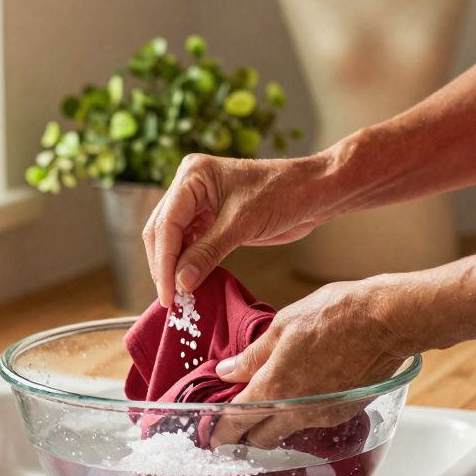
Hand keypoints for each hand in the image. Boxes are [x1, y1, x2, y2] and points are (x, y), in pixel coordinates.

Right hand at [142, 152, 335, 306]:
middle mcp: (190, 187)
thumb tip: (181, 283)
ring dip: (174, 268)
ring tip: (179, 297)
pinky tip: (190, 284)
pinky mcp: (211, 220)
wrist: (313, 192)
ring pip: (173, 241)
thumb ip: (207, 253)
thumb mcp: (242, 224)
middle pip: (162, 232)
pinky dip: (189, 265)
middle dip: (165, 266)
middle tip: (171, 300)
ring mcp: (199, 204)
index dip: (164, 262)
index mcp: (192, 175)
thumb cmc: (283, 193)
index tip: (169, 293)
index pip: (166, 223)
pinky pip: (190, 245)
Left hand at [209, 276, 424, 448]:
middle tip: (236, 424)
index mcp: (274, 387)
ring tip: (268, 408)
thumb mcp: (283, 325)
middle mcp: (296, 410)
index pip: (236, 421)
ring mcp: (322, 415)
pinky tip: (300, 398)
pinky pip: (312, 423)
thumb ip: (252, 355)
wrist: (387, 320)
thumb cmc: (337, 314)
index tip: (213, 435)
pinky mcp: (343, 413)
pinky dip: (300, 416)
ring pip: (287, 432)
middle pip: (261, 438)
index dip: (220, 431)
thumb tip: (227, 371)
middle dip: (245, 434)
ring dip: (273, 426)